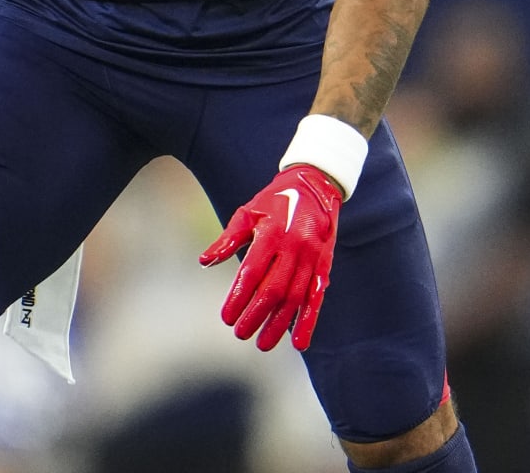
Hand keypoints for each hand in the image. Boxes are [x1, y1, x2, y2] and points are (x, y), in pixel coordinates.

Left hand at [199, 164, 342, 350]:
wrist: (315, 185)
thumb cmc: (274, 201)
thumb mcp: (247, 212)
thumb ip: (227, 239)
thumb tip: (204, 261)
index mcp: (272, 232)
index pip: (252, 272)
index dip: (239, 296)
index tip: (226, 316)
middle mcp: (294, 246)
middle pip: (273, 289)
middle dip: (256, 315)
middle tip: (240, 333)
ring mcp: (312, 258)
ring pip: (295, 298)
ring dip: (279, 325)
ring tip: (263, 344)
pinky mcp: (324, 266)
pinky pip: (316, 298)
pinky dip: (308, 322)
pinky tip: (299, 342)